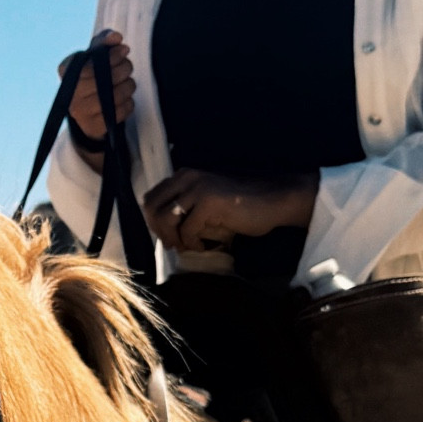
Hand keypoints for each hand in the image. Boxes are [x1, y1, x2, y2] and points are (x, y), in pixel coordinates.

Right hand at [60, 30, 133, 147]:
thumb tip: (116, 38)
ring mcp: (81, 112)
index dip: (113, 55)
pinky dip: (128, 103)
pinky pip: (121, 111)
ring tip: (127, 83)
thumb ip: (104, 41)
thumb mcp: (94, 55)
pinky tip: (124, 99)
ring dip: (129, 86)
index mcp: (66, 70)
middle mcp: (70, 92)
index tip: (124, 50)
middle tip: (127, 67)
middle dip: (125, 68)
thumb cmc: (93, 75)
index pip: (94, 61)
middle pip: (107, 78)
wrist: (86, 110)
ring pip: (117, 94)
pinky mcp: (93, 126)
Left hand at [142, 168, 318, 249]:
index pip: (150, 198)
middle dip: (159, 231)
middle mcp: (187, 177)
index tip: (168, 237)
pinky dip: (193, 243)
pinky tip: (204, 245)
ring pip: (164, 219)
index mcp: (183, 175)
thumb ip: (183, 210)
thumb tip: (160, 231)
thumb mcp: (205, 204)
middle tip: (175, 244)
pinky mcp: (209, 202)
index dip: (153, 222)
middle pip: (151, 208)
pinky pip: (187, 230)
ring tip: (189, 245)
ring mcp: (198, 188)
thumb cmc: (240, 207)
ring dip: (174, 238)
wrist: (272, 202)